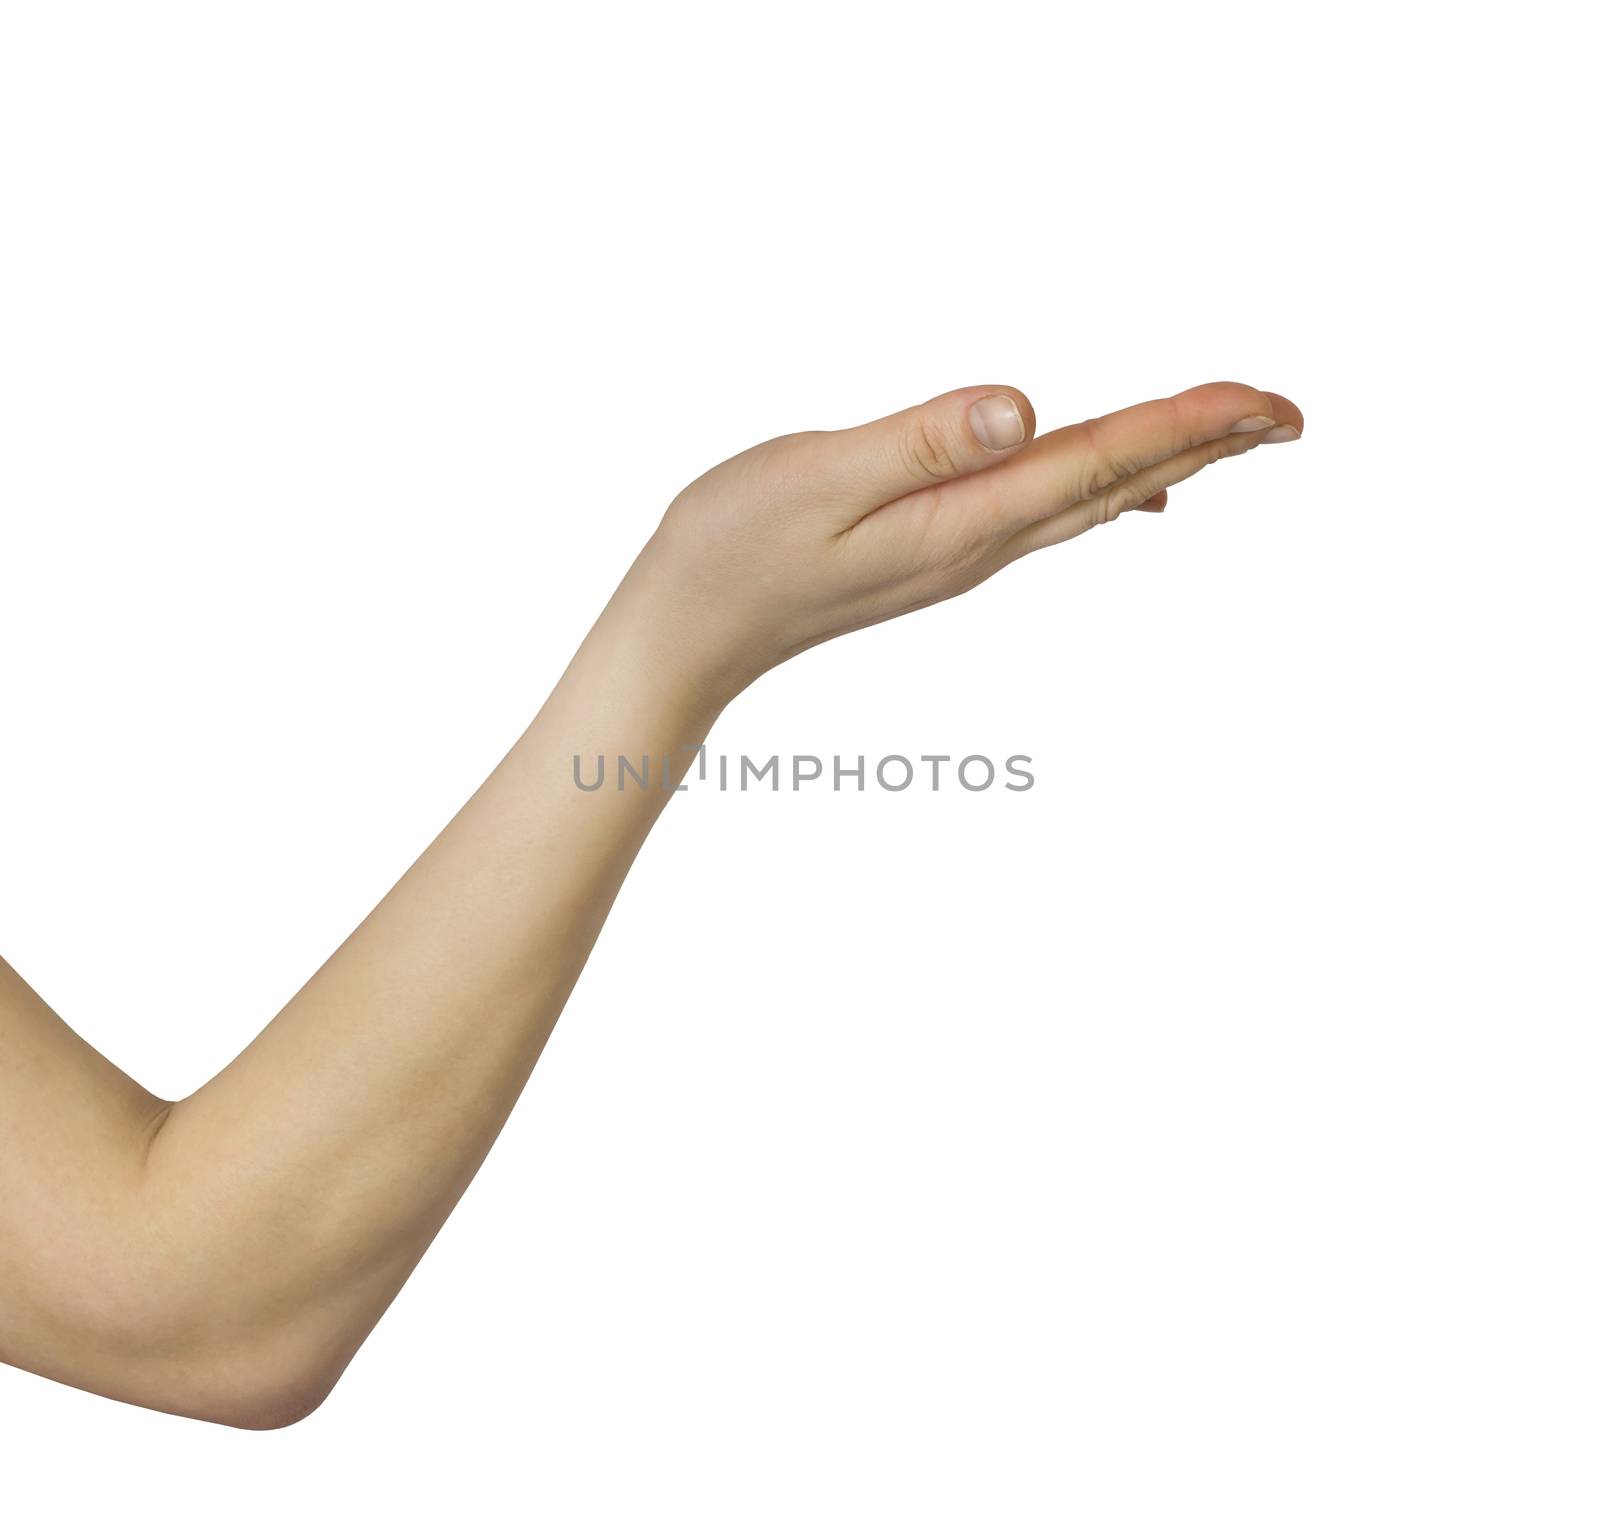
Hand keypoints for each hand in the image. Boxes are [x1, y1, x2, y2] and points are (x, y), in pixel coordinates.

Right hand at [625, 381, 1301, 697]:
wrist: (686, 636)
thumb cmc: (732, 551)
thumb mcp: (818, 479)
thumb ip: (920, 440)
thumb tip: (1023, 405)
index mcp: (962, 522)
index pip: (1097, 462)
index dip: (1187, 424)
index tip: (1268, 403)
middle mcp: (978, 544)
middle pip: (1114, 484)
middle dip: (1206, 445)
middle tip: (1289, 415)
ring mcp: (959, 554)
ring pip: (1087, 500)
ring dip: (1165, 463)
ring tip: (1231, 436)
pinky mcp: (934, 550)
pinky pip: (1045, 515)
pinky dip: (1102, 489)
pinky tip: (1124, 492)